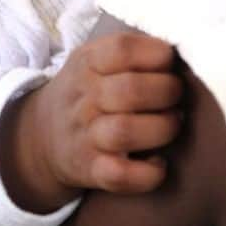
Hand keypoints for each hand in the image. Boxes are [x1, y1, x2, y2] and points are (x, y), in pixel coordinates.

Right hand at [0, 31, 183, 213]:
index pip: (122, 49)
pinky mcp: (89, 171)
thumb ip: (132, 50)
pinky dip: (147, 173)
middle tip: (177, 95)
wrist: (40, 137)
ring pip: (125, 132)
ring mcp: (85, 136)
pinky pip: (119, 176)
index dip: (157, 54)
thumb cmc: (88, 90)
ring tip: (173, 123)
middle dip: (168, 91)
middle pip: (131, 91)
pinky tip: (160, 164)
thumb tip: (184, 48)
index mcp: (88, 62)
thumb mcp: (95, 58)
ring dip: (162, 128)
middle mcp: (84, 98)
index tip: (170, 62)